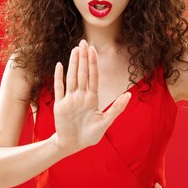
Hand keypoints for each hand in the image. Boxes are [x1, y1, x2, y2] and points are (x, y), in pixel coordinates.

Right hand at [52, 39, 131, 153]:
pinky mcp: (60, 105)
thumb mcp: (106, 122)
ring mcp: (70, 99)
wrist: (73, 145)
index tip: (93, 50)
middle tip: (83, 42)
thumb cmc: (90, 135)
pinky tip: (59, 65)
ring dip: (72, 64)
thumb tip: (129, 95)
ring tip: (75, 50)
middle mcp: (80, 96)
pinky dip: (58, 77)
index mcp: (92, 98)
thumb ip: (117, 108)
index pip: (93, 77)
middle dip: (83, 58)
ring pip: (71, 77)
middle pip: (82, 73)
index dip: (93, 63)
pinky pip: (59, 88)